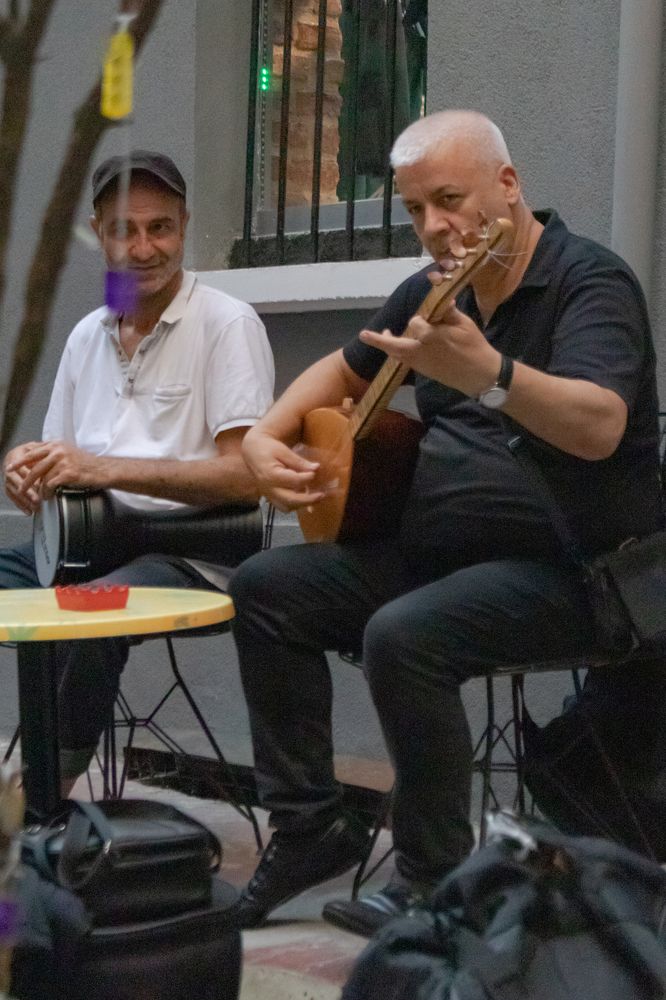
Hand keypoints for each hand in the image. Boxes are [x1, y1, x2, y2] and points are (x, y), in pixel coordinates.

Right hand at [3, 442, 41, 513]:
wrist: (21, 453)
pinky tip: (28, 511)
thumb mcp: (36, 448)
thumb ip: (41, 455)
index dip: (28, 477)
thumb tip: (50, 463)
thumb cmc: (32, 451)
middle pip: (15, 481)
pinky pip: (12, 497)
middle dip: (27, 492)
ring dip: (24, 500)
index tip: (39, 485)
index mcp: (15, 456)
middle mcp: (8, 468)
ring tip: (35, 507)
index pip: (20, 469)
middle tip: (37, 499)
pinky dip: (20, 505)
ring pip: (13, 491)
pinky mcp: (8, 486)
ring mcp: (7, 478)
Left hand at [5, 440, 106, 499]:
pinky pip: (51, 485)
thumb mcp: (68, 453)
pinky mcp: (68, 473)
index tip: (11, 468)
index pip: (32, 452)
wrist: (103, 470)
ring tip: (37, 496)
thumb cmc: (86, 464)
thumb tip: (35, 461)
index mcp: (56, 444)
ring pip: (41, 477)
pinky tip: (48, 496)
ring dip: (37, 489)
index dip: (20, 461)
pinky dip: (47, 492)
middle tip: (19, 487)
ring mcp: (63, 461)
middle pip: (33, 465)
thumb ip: (52, 454)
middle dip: (24, 478)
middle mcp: (58, 450)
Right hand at [242, 430, 325, 511]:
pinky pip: (282, 506)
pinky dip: (294, 505)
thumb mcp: (283, 451)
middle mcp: (269, 488)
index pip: (294, 481)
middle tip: (321, 494)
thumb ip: (299, 462)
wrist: (253, 451)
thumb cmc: (268, 448)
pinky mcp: (270, 496)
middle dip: (308, 499)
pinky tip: (304, 498)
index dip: (307, 478)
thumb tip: (315, 468)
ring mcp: (268, 494)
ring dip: (301, 505)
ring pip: (286, 507)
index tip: (314, 472)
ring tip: (314, 497)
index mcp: (271, 475)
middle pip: (291, 500)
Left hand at [359, 293, 500, 396]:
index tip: (428, 314)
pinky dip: (398, 353)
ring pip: (397, 355)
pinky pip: (405, 361)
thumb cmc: (474, 347)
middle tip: (364, 335)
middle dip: (378, 340)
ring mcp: (420, 364)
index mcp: (430, 337)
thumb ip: (448, 312)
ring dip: (387, 346)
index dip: (420, 318)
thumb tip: (442, 300)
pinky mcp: (423, 371)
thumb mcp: (464, 324)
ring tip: (380, 336)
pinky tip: (399, 347)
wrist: (480, 375)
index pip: (415, 322)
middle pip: (394, 346)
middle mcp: (420, 352)